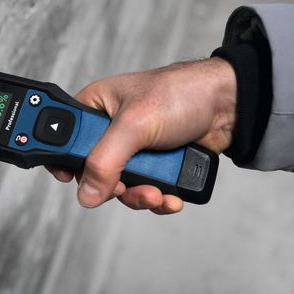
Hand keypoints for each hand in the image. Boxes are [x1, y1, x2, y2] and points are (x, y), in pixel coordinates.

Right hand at [45, 58, 236, 213]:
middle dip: (113, 187)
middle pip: (94, 171)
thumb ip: (105, 160)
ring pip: (121, 187)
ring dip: (139, 197)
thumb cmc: (181, 93)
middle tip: (124, 188)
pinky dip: (158, 200)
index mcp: (96, 107)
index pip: (64, 138)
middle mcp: (111, 129)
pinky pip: (146, 192)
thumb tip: (86, 192)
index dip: (66, 161)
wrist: (229, 105)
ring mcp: (135, 149)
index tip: (71, 181)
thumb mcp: (135, 125)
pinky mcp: (157, 164)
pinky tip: (170, 197)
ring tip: (157, 194)